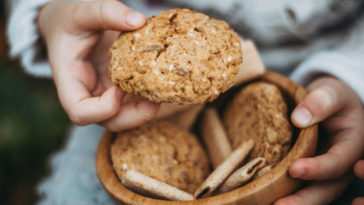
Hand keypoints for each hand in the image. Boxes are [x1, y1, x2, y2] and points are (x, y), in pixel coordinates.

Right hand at [38, 0, 158, 130]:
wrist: (70, 26)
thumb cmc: (70, 21)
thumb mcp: (82, 12)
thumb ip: (106, 12)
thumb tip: (138, 21)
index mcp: (70, 81)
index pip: (80, 113)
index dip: (102, 109)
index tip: (118, 88)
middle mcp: (89, 94)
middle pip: (111, 122)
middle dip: (136, 115)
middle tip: (155, 97)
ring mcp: (105, 94)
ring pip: (128, 116)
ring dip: (148, 108)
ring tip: (163, 88)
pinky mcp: (120, 89)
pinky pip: (136, 101)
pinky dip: (150, 95)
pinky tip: (162, 79)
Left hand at [274, 76, 363, 204]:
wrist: (328, 104)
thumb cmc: (332, 98)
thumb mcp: (331, 92)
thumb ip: (320, 102)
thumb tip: (299, 119)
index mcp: (351, 145)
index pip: (337, 162)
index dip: (318, 169)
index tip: (294, 169)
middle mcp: (341, 164)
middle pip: (326, 188)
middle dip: (304, 200)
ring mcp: (325, 172)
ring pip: (313, 194)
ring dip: (293, 203)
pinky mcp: (310, 173)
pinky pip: (300, 187)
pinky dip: (286, 194)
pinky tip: (265, 198)